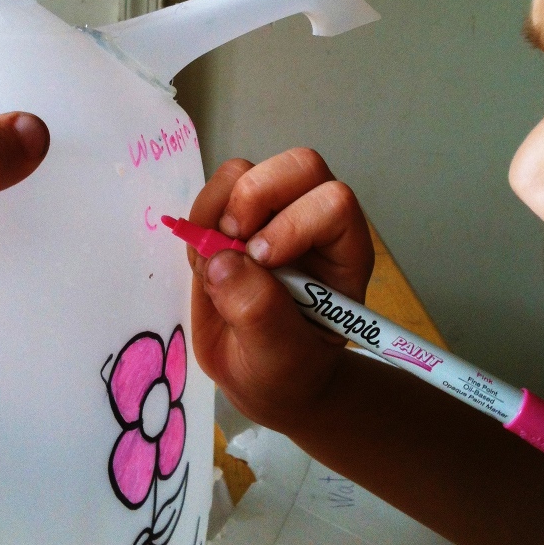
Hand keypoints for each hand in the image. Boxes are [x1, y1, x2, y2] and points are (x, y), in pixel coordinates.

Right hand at [189, 148, 372, 433]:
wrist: (260, 377)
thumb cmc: (284, 371)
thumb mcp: (279, 358)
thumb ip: (259, 313)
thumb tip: (222, 259)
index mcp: (344, 251)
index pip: (333, 203)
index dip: (294, 223)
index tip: (262, 262)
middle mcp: (314, 222)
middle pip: (299, 166)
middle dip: (255, 195)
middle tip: (229, 240)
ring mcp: (273, 215)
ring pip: (248, 171)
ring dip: (218, 209)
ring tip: (212, 261)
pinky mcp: (235, 218)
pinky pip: (215, 189)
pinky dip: (199, 217)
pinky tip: (203, 261)